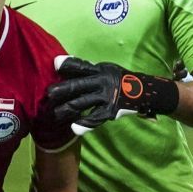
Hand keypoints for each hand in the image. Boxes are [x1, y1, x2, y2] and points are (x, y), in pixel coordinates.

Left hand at [47, 55, 179, 131]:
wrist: (144, 91)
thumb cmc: (118, 79)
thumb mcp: (105, 70)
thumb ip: (88, 71)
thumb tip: (64, 65)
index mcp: (99, 70)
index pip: (81, 66)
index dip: (68, 64)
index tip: (54, 64)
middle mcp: (102, 82)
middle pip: (78, 85)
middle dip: (62, 90)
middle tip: (48, 94)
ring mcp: (106, 96)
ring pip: (82, 103)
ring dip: (67, 109)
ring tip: (55, 114)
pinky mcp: (110, 110)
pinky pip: (95, 118)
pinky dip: (85, 124)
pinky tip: (74, 128)